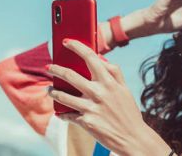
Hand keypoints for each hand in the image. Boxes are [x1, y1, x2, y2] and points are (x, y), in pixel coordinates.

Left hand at [46, 39, 152, 154]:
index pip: (91, 58)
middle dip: (56, 69)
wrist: (132, 138)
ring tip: (50, 90)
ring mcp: (91, 108)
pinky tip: (61, 112)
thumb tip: (101, 60)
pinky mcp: (86, 122)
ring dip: (53, 92)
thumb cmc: (129, 112)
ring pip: (63, 95)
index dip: (77, 47)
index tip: (67, 42)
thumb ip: (114, 73)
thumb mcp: (124, 90)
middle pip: (70, 75)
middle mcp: (98, 93)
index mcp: (109, 82)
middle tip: (49, 67)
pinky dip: (63, 113)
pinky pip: (68, 115)